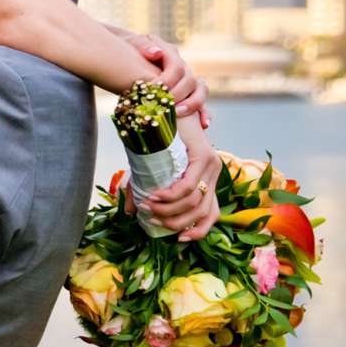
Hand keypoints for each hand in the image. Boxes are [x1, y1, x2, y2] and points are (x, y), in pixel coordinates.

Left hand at [124, 33, 210, 129]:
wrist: (124, 57)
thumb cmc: (126, 51)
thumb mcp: (130, 43)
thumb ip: (141, 45)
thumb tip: (156, 53)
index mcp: (170, 54)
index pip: (176, 67)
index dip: (167, 80)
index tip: (152, 90)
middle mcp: (181, 67)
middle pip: (190, 81)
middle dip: (178, 95)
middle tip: (164, 106)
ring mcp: (185, 81)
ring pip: (200, 91)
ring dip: (193, 104)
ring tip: (178, 113)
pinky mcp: (186, 95)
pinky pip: (201, 104)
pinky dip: (203, 114)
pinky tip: (203, 125)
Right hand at [140, 120, 222, 239]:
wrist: (163, 107)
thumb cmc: (156, 139)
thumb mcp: (150, 170)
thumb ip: (143, 190)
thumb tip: (130, 212)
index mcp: (208, 180)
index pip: (212, 214)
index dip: (198, 231)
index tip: (178, 239)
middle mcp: (214, 174)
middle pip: (202, 212)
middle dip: (176, 222)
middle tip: (152, 218)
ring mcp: (211, 164)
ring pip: (195, 201)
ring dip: (170, 209)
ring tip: (148, 206)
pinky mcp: (203, 156)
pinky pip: (189, 185)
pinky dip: (171, 196)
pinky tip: (156, 196)